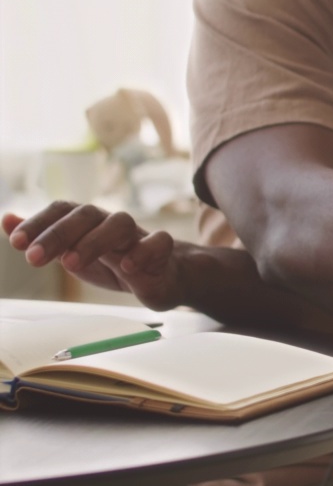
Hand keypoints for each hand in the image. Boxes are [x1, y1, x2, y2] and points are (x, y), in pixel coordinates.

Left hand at [3, 202, 182, 310]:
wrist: (164, 275)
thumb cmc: (116, 261)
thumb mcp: (74, 251)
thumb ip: (44, 237)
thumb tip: (6, 219)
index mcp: (89, 223)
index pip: (63, 210)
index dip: (39, 223)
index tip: (16, 243)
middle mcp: (111, 224)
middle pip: (87, 214)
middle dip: (57, 234)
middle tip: (32, 258)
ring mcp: (139, 237)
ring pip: (121, 223)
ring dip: (94, 241)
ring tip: (71, 264)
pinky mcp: (163, 252)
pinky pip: (159, 242)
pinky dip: (143, 251)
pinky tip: (127, 267)